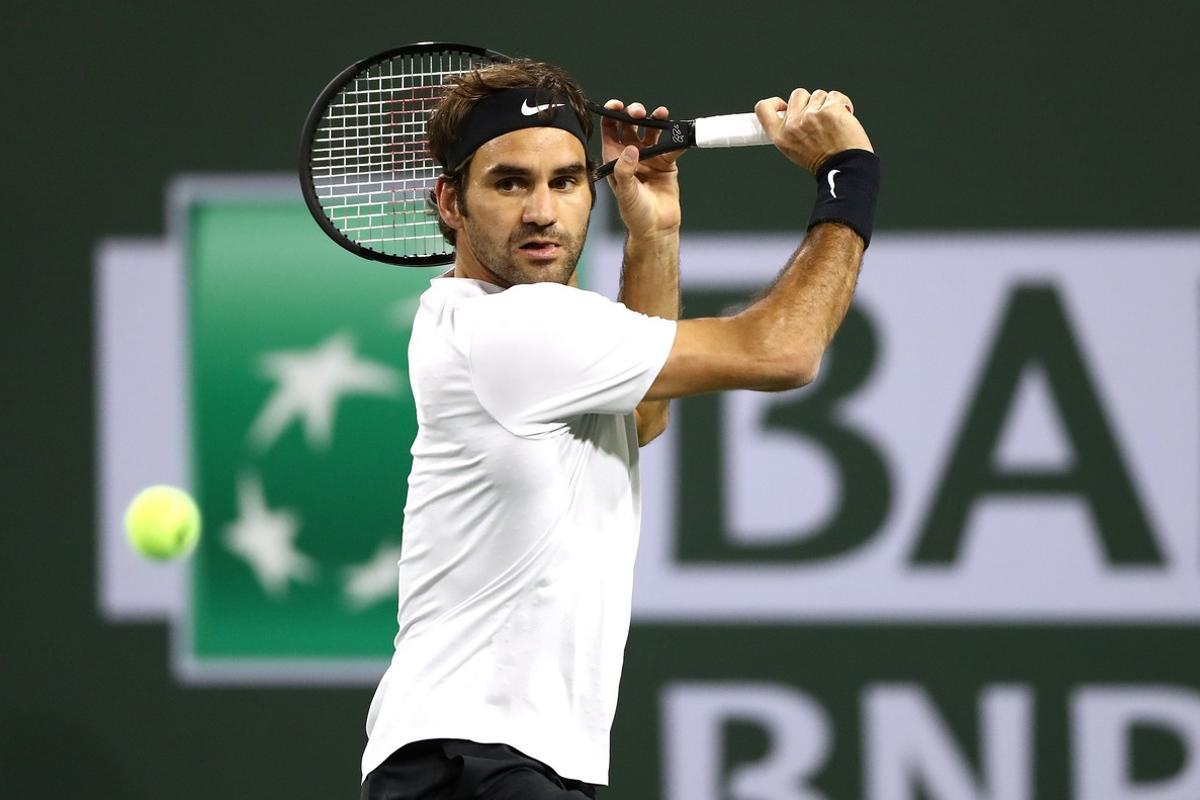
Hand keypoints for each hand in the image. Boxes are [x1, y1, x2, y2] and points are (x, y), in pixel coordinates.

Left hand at [602, 99, 681, 237]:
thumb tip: (631, 149)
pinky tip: (679, 134)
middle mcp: (631, 154)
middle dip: (634, 114)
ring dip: (655, 120)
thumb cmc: (635, 213)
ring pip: (652, 131)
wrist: (657, 227)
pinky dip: (676, 138)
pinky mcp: (666, 163)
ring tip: (661, 113)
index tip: (617, 105)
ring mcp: (649, 157)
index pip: (610, 130)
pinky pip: (671, 146)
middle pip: (631, 126)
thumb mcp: (626, 193)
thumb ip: (625, 171)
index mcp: (614, 158)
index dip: (611, 115)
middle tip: (639, 112)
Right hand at [755, 89, 872, 173]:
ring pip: (818, 94)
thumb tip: (793, 112)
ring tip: (833, 121)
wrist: (845, 167)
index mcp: (781, 137)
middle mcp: (793, 125)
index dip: (774, 102)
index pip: (763, 109)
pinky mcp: (829, 109)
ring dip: (827, 104)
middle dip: (809, 101)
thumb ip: (790, 131)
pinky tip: (844, 116)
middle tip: (818, 118)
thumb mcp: (796, 151)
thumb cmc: (825, 162)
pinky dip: (842, 103)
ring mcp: (811, 116)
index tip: (784, 105)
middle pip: (797, 94)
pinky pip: (835, 95)